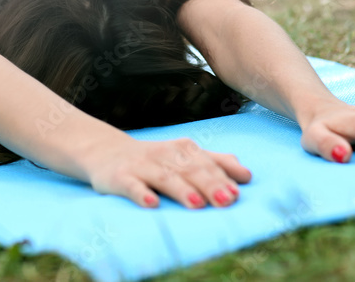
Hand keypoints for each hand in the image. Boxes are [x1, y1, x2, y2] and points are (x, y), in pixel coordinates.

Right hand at [83, 136, 251, 208]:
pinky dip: (141, 194)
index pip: (206, 163)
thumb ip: (215, 163)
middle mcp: (165, 155)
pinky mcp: (120, 177)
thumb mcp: (185, 157)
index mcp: (183, 150)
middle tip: (227, 201)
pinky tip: (152, 204)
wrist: (106, 152)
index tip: (238, 193)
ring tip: (197, 204)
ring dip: (181, 190)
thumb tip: (247, 176)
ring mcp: (142, 166)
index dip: (222, 177)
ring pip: (165, 177)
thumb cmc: (154, 159)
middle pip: (190, 170)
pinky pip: (131, 185)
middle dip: (209, 184)